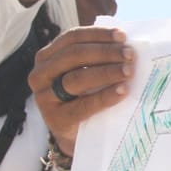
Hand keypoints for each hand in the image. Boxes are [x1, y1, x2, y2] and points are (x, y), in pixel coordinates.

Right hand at [29, 26, 134, 154]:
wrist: (77, 136)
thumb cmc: (84, 96)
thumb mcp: (83, 73)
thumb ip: (95, 57)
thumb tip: (124, 43)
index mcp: (47, 57)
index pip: (72, 38)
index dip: (97, 34)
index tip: (122, 36)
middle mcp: (40, 74)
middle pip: (74, 56)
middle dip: (105, 52)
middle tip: (130, 55)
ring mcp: (45, 98)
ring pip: (76, 78)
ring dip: (106, 72)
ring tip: (128, 71)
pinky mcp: (57, 119)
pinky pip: (83, 105)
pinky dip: (105, 96)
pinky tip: (122, 91)